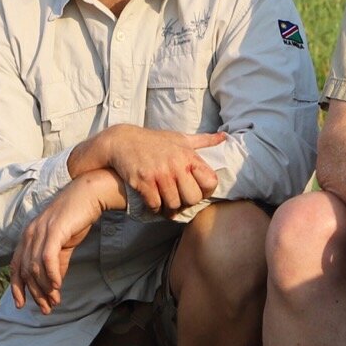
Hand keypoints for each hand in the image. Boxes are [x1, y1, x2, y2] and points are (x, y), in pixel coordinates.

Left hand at [10, 175, 112, 312]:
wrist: (90, 194)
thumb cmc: (77, 217)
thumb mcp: (64, 243)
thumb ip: (57, 262)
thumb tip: (54, 284)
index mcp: (28, 235)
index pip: (16, 266)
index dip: (17, 287)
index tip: (21, 304)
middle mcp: (30, 233)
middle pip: (25, 270)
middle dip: (34, 293)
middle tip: (46, 309)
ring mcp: (40, 231)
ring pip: (36, 267)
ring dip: (45, 288)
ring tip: (54, 302)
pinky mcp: (54, 230)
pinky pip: (48, 258)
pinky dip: (51, 275)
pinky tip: (58, 287)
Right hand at [78, 124, 223, 213]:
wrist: (121, 141)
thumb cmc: (153, 141)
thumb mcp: (180, 138)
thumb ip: (203, 141)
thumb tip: (224, 137)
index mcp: (187, 155)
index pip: (210, 182)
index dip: (205, 190)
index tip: (196, 191)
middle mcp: (175, 164)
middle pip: (192, 198)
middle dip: (186, 202)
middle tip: (179, 201)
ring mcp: (159, 173)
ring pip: (174, 204)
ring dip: (170, 208)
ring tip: (166, 204)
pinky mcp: (143, 181)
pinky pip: (155, 204)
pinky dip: (155, 208)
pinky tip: (153, 203)